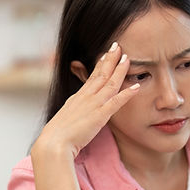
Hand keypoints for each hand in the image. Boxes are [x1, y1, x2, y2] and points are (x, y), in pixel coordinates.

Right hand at [33, 42, 139, 159]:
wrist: (53, 143)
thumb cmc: (58, 136)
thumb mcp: (66, 117)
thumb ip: (74, 111)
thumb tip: (75, 109)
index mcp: (78, 97)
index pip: (92, 77)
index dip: (100, 65)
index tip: (107, 54)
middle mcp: (86, 97)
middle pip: (101, 74)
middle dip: (110, 59)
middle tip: (118, 46)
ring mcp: (93, 105)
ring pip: (109, 83)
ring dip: (119, 70)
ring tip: (128, 58)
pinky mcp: (99, 116)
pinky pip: (116, 102)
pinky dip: (127, 93)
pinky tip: (136, 87)